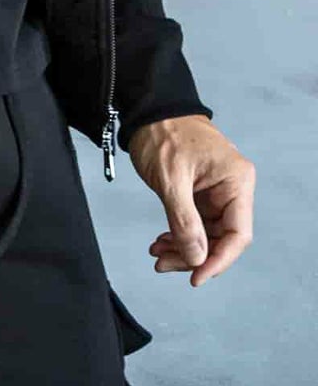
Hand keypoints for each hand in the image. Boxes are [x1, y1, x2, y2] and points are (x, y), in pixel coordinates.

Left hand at [127, 115, 254, 287]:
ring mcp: (216, 190)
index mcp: (236, 180)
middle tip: (164, 265)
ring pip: (206, 233)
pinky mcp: (200, 191)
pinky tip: (161, 242)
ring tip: (158, 255)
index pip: (237, 234)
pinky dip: (178, 234)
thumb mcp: (171, 179)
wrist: (146, 108)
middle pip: (221, 237)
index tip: (196, 277)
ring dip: (183, 247)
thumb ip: (185, 221)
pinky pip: (195, 222)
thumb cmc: (162, 131)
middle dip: (193, 255)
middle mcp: (232, 187)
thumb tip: (197, 258)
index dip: (218, 260)